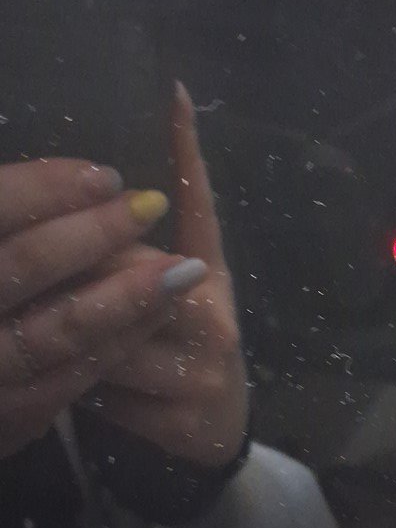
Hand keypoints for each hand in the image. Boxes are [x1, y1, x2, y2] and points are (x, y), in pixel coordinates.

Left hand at [88, 85, 247, 467]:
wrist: (217, 432)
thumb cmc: (186, 350)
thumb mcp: (177, 298)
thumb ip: (136, 261)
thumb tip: (96, 208)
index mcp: (215, 276)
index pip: (201, 207)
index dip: (187, 152)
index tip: (175, 95)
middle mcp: (216, 316)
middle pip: (129, 275)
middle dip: (81, 279)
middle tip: (46, 280)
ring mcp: (203, 370)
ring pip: (108, 336)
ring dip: (69, 337)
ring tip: (52, 335)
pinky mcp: (181, 419)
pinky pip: (101, 392)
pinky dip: (74, 388)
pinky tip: (69, 386)